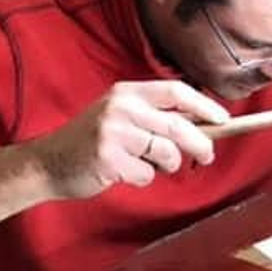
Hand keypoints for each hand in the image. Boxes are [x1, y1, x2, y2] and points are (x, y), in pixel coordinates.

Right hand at [33, 81, 229, 198]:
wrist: (47, 163)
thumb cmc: (92, 141)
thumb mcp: (121, 116)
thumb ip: (156, 116)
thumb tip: (205, 125)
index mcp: (128, 92)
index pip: (176, 92)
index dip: (204, 106)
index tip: (224, 119)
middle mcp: (121, 107)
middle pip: (179, 125)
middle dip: (201, 145)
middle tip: (207, 156)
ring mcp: (113, 132)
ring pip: (167, 152)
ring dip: (166, 165)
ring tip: (147, 163)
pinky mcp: (108, 158)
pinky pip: (147, 173)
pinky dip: (143, 178)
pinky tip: (123, 173)